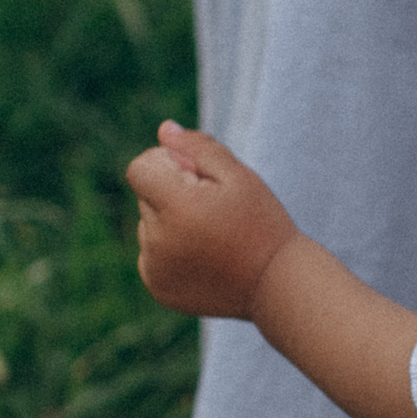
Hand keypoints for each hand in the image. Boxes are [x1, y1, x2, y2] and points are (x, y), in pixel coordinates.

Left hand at [129, 122, 295, 320]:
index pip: (140, 168)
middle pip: (146, 195)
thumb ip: (198, 148)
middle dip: (172, 193)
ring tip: (213, 237)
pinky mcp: (158, 287)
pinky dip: (171, 250)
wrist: (276, 285)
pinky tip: (205, 257)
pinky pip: (151, 254)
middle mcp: (158, 240)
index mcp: (177, 207)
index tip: (197, 177)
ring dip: (171, 222)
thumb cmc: (262, 223)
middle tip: (214, 210)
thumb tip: (164, 130)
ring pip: (148, 225)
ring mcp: (155, 268)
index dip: (167, 164)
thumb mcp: (238, 176)